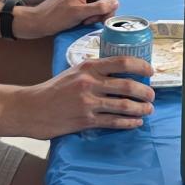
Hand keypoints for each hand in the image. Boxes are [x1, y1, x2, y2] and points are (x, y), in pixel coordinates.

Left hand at [14, 0, 117, 38]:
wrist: (38, 20)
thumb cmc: (57, 17)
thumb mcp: (80, 13)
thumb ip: (99, 7)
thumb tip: (116, 4)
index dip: (109, 9)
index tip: (99, 20)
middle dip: (101, 12)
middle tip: (89, 20)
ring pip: (101, 3)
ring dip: (96, 14)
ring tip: (84, 20)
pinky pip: (94, 4)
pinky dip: (90, 13)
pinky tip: (82, 18)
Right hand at [16, 57, 154, 136]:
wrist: (32, 108)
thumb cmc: (53, 89)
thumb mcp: (73, 71)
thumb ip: (93, 69)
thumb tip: (114, 67)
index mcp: (88, 67)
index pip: (122, 62)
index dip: (140, 66)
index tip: (149, 71)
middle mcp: (90, 83)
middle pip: (127, 85)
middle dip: (145, 92)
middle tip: (151, 95)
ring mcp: (88, 103)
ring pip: (123, 105)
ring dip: (140, 108)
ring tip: (148, 109)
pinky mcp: (86, 120)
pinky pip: (113, 122)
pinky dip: (129, 122)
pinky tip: (136, 122)